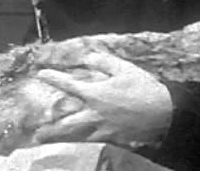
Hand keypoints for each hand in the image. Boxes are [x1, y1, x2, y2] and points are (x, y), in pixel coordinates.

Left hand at [33, 52, 172, 149]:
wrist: (163, 115)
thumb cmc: (143, 89)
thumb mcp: (125, 69)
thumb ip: (104, 62)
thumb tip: (88, 57)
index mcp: (96, 94)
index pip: (69, 85)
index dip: (54, 78)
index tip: (41, 74)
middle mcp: (94, 114)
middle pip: (66, 123)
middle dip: (50, 129)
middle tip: (37, 134)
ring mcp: (101, 130)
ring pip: (75, 137)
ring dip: (60, 139)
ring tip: (47, 142)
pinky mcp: (110, 140)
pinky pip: (89, 142)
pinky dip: (79, 142)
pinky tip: (76, 142)